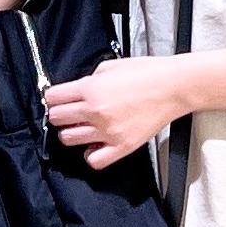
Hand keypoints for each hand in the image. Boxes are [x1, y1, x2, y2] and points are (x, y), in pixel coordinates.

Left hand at [44, 54, 185, 168]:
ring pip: (68, 139)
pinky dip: (91, 154)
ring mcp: (107, 131)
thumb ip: (88, 80)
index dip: (53, 98)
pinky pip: (94, 160)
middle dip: (60, 114)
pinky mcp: (121, 146)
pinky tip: (96, 144)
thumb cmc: (147, 74)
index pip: (52, 98)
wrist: (173, 87)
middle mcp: (95, 111)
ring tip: (83, 127)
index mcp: (90, 88)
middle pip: (57, 119)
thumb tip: (76, 91)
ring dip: (72, 132)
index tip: (58, 99)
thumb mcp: (109, 67)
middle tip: (70, 112)